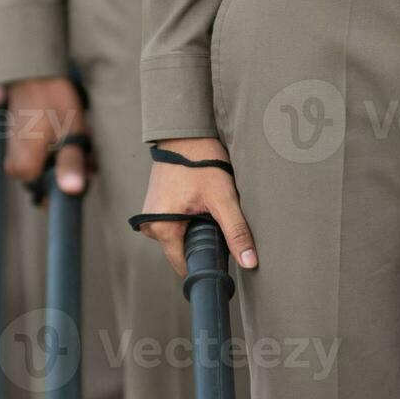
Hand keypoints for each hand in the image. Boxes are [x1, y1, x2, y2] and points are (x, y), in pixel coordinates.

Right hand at [5, 76, 89, 193]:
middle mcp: (15, 167)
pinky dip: (56, 148)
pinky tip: (65, 130)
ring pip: (47, 169)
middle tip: (85, 148)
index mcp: (25, 169)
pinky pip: (40, 157)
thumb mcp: (71, 133)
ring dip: (65, 158)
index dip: (72, 185)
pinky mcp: (17, 144)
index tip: (85, 167)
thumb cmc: (54, 101)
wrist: (34, 71)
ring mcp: (14, 155)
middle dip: (71, 170)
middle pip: (49, 184)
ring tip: (76, 134)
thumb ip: (71, 164)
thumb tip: (72, 191)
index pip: (51, 198)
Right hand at [138, 137, 256, 277]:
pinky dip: (188, 219)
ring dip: (195, 229)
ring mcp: (150, 216)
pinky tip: (197, 203)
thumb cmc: (201, 162)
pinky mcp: (154, 207)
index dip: (205, 264)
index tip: (220, 256)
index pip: (184, 264)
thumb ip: (236, 232)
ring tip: (206, 207)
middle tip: (214, 219)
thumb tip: (249, 262)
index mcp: (161, 229)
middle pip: (182, 251)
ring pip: (179, 238)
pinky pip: (174, 225)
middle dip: (201, 242)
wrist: (185, 134)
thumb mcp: (223, 198)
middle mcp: (150, 226)